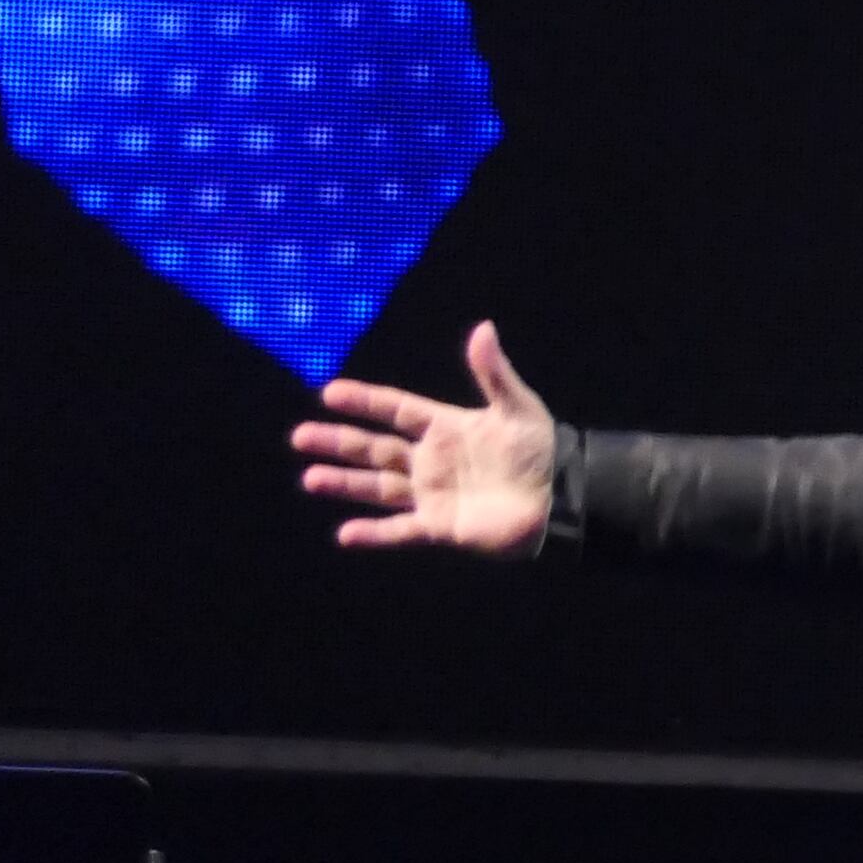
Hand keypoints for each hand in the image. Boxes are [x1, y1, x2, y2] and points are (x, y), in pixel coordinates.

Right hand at [294, 321, 560, 554]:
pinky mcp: (440, 527)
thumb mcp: (517, 408)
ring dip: (345, 483)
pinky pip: (400, 530)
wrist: (562, 497)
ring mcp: (432, 494)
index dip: (364, 401)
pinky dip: (374, 534)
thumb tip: (483, 328)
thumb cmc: (541, 450)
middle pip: (375, 449)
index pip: (395, 410)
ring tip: (310, 478)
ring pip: (379, 487)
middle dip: (338, 442)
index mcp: (446, 427)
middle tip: (299, 436)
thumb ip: (493, 372)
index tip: (329, 392)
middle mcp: (431, 460)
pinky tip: (344, 533)